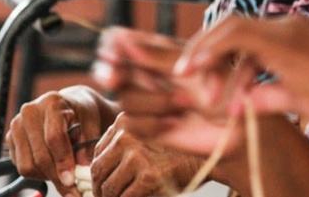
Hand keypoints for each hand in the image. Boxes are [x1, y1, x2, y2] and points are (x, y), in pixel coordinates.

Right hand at [5, 86, 114, 196]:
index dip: (63, 161)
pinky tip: (53, 169)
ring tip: (64, 179)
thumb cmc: (82, 114)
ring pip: (28, 165)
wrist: (68, 106)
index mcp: (52, 102)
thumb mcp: (92, 123)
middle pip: (40, 155)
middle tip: (72, 190)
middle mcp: (30, 112)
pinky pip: (21, 167)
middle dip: (57, 176)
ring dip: (47, 177)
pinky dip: (38, 174)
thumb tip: (83, 168)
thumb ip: (88, 144)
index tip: (71, 179)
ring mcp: (17, 125)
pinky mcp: (10, 139)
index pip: (54, 137)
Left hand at [89, 112, 205, 195]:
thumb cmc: (180, 147)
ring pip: (110, 186)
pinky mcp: (148, 174)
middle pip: (99, 168)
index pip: (98, 150)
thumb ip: (127, 144)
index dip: (98, 171)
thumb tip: (99, 169)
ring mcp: (138, 154)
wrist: (211, 154)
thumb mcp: (149, 135)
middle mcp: (128, 134)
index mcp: (126, 120)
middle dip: (99, 188)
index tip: (100, 182)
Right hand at [93, 28, 247, 155]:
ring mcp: (144, 100)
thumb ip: (159, 55)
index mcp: (155, 51)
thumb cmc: (224, 87)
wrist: (238, 124)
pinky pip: (130, 122)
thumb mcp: (194, 66)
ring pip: (124, 98)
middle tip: (115, 78)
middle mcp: (144, 74)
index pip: (117, 40)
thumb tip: (124, 38)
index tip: (112, 54)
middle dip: (111, 73)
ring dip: (155, 101)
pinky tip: (174, 122)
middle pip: (108, 70)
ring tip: (185, 103)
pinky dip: (153, 122)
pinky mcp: (146, 126)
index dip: (111, 46)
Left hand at [174, 14, 308, 133]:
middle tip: (182, 73)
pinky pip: (238, 37)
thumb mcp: (300, 98)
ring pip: (232, 28)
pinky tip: (197, 70)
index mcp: (296, 37)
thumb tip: (247, 100)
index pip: (248, 35)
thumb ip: (272, 94)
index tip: (202, 78)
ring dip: (206, 53)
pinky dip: (213, 51)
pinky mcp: (286, 41)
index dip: (220, 53)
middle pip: (235, 25)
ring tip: (187, 78)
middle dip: (206, 48)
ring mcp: (290, 30)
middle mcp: (292, 26)